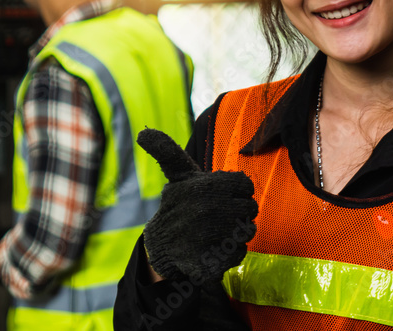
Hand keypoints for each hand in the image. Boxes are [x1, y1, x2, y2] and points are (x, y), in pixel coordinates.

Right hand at [138, 128, 257, 284]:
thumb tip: (143, 132)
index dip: (236, 192)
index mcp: (208, 186)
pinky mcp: (215, 260)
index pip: (245, 185)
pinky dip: (229, 252)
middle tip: (217, 215)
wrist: (161, 246)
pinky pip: (239, 253)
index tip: (220, 196)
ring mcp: (214, 237)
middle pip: (250, 209)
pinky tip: (212, 248)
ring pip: (247, 231)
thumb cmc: (177, 205)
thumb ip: (168, 151)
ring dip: (235, 232)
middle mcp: (212, 209)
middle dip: (237, 212)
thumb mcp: (177, 175)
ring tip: (215, 231)